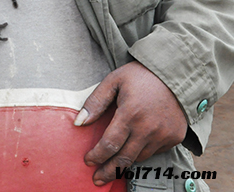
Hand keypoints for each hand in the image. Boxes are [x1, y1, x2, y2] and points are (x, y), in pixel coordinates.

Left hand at [74, 61, 186, 185]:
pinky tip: (132, 151)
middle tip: (97, 179)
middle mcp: (148, 129)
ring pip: (140, 157)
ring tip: (112, 169)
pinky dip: (142, 153)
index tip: (87, 161)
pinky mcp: (175, 138)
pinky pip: (155, 151)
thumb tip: (79, 123)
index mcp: (130, 114)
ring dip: (124, 164)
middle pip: (124, 159)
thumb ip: (95, 102)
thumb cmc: (140, 76)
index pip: (109, 145)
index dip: (97, 156)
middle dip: (109, 171)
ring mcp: (164, 135)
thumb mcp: (113, 81)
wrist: (176, 74)